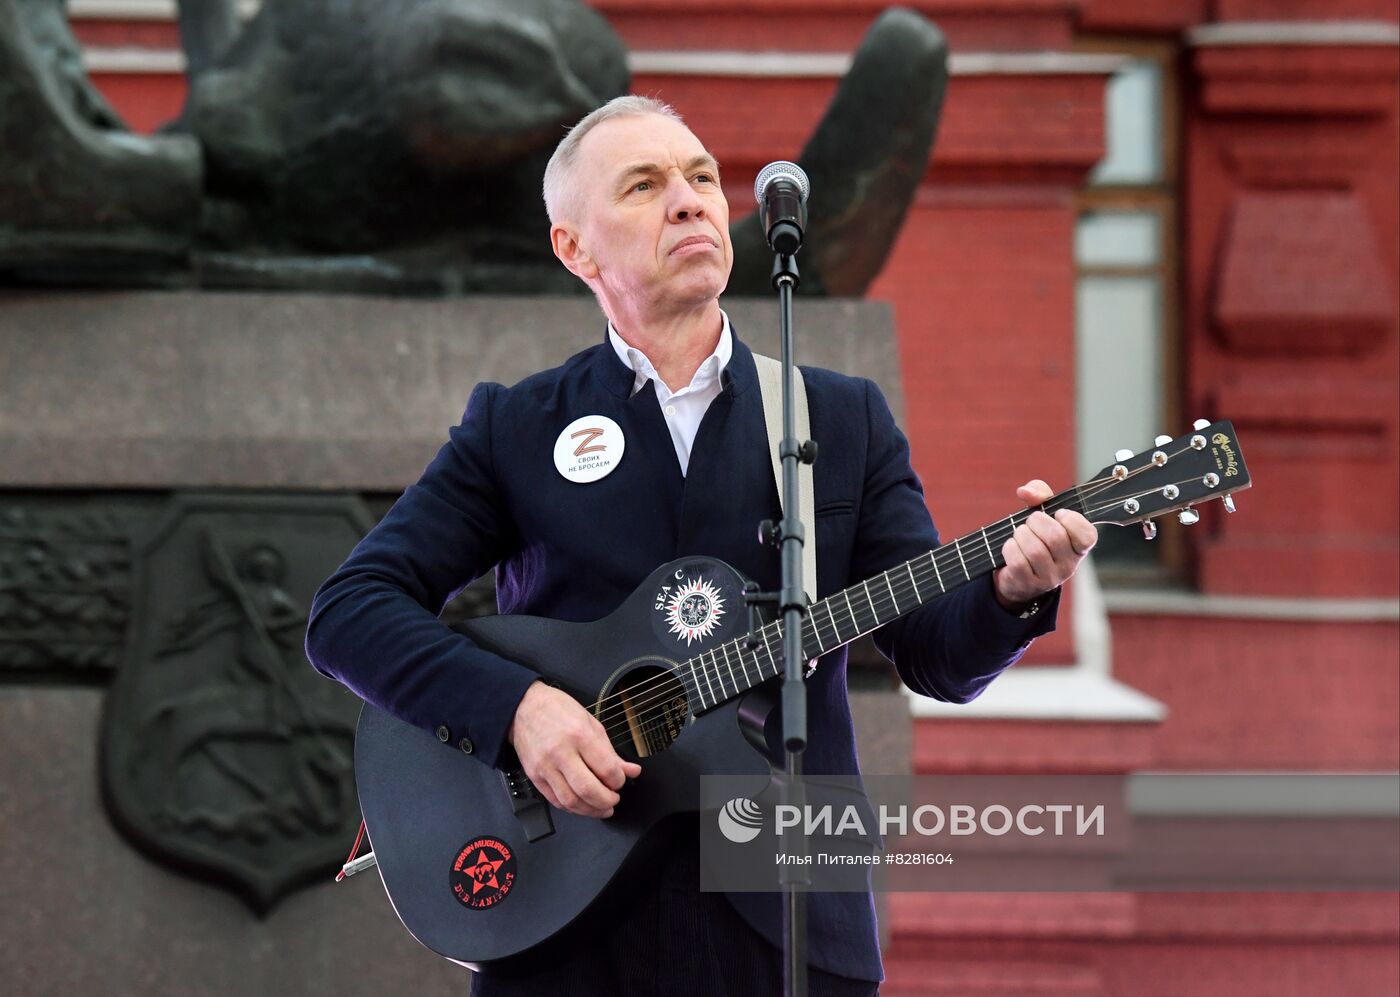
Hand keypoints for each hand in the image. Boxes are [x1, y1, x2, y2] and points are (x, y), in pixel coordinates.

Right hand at [507, 681, 641, 818]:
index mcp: (579, 735)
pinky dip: (572, 808)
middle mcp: (561, 752)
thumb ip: (611, 752)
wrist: (524, 708)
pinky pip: (555, 801)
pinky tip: (582, 804)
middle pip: (588, 790)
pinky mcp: (534, 776)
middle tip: (613, 800)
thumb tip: (631, 771)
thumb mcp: (591, 724)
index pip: (606, 769)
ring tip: (601, 808)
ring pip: (571, 801)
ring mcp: (545, 767)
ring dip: (590, 810)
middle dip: (607, 801)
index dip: (618, 781)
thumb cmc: (559, 711)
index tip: (619, 781)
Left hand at [993, 479, 1096, 610]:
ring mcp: (1050, 578)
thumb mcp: (1044, 514)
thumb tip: (1025, 492)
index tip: (1059, 513)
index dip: (1072, 520)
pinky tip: (1011, 546)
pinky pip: (1018, 562)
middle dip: (1036, 521)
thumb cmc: (1036, 538)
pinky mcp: (1029, 584)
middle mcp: (1068, 565)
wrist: (1016, 574)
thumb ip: (1040, 494)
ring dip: (1021, 535)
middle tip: (1031, 521)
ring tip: (1020, 534)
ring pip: (1035, 550)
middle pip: (1055, 537)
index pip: (1088, 536)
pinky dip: (1010, 548)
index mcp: (1079, 548)